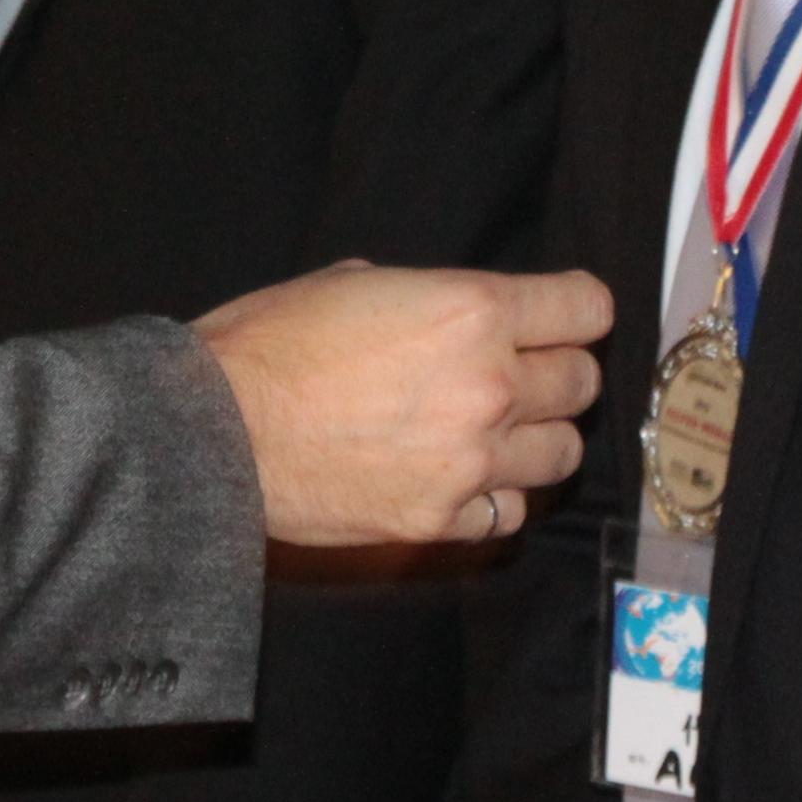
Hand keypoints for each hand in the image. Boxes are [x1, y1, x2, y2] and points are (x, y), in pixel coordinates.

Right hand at [197, 262, 607, 549]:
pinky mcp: (442, 520)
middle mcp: (489, 385)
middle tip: (523, 374)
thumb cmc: (270, 344)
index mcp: (471, 311)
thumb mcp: (355, 281)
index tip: (564, 318)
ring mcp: (471, 461)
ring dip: (538, 437)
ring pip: (561, 453)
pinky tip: (465, 478)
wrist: (216, 431)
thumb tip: (456, 317)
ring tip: (500, 432)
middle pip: (581, 382)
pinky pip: (510, 511)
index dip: (576, 310)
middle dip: (557, 373)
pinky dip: (497, 494)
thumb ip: (430, 299)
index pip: (585, 309)